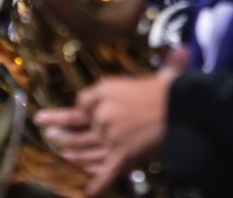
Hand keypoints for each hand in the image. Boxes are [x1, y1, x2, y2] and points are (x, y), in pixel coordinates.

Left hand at [34, 46, 187, 195]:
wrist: (183, 109)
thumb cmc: (172, 90)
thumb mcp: (159, 74)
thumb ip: (162, 67)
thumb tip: (182, 49)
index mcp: (105, 90)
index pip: (82, 102)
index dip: (80, 109)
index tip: (76, 112)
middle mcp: (102, 113)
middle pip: (76, 125)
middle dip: (59, 130)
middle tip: (49, 134)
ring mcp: (111, 136)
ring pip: (86, 148)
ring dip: (73, 153)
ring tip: (62, 154)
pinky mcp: (123, 156)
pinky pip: (107, 171)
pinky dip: (98, 183)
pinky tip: (89, 191)